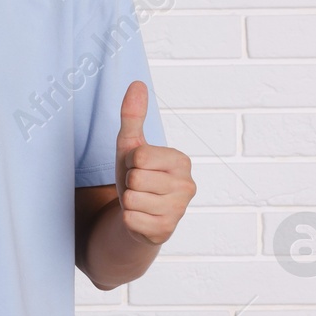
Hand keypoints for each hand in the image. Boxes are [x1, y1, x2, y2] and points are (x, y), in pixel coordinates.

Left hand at [114, 80, 194, 245]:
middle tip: (138, 187)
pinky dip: (128, 219)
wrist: (138, 215)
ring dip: (128, 201)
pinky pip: (130, 219)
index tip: (139, 168)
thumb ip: (133, 115)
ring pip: (132, 200)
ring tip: (140, 201)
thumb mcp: (131, 146)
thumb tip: (137, 83)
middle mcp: (187, 185)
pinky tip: (140, 217)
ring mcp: (179, 210)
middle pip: (135, 178)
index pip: (140, 156)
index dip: (130, 162)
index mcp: (181, 161)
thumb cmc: (137, 176)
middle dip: (129, 183)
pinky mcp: (166, 231)